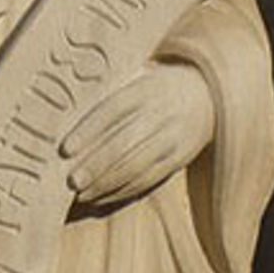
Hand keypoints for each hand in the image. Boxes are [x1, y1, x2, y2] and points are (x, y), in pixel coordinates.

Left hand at [60, 63, 213, 207]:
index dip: (88, 131)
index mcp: (145, 89)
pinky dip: (123, 191)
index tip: (64, 149)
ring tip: (80, 194)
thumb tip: (66, 107)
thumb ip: (110, 87)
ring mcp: (172, 138)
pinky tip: (101, 197)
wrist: (209, 95)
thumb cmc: (157, 85)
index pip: (112, 110)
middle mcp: (161, 114)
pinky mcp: (179, 159)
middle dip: (95, 165)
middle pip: (124, 144)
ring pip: (137, 167)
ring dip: (106, 184)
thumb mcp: (138, 75)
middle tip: (70, 182)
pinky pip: (149, 179)